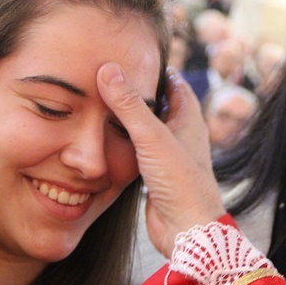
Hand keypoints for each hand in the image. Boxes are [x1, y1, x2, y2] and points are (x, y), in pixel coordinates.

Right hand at [97, 63, 224, 256]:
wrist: (186, 229)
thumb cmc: (180, 182)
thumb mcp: (152, 137)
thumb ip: (129, 105)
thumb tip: (108, 69)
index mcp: (188, 117)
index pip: (172, 82)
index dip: (152, 68)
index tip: (127, 55)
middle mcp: (180, 133)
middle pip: (156, 103)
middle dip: (134, 92)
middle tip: (105, 77)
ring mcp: (168, 154)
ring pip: (144, 128)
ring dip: (125, 119)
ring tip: (97, 103)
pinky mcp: (155, 173)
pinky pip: (136, 150)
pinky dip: (121, 142)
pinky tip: (101, 140)